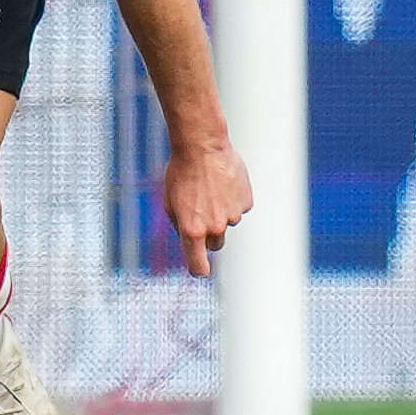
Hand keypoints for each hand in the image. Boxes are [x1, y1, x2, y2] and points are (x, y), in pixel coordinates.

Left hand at [162, 139, 252, 278]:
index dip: (198, 268)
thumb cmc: (180, 172)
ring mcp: (233, 215)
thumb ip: (179, 225)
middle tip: (200, 212)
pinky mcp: (246, 203)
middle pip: (215, 245)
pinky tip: (223, 182)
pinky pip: (238, 207)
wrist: (202, 146)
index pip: (198, 266)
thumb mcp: (169, 202)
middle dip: (208, 234)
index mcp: (192, 231)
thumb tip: (187, 239)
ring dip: (220, 212)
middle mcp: (214, 227)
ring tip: (209, 188)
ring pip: (227, 222)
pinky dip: (232, 199)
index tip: (198, 267)